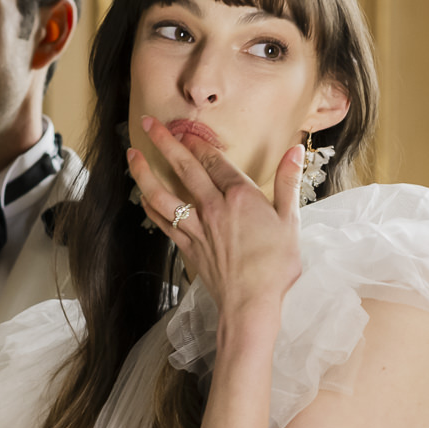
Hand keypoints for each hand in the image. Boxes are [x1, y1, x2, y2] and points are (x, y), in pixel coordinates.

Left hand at [127, 118, 301, 323]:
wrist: (250, 304)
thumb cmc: (274, 266)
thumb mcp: (290, 221)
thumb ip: (289, 182)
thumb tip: (295, 150)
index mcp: (240, 197)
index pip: (215, 161)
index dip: (199, 142)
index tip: (185, 127)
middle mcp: (213, 208)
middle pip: (185, 169)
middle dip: (165, 143)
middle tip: (149, 123)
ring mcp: (197, 228)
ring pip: (164, 194)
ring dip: (145, 173)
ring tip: (132, 155)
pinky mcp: (188, 247)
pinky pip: (163, 222)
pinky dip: (150, 207)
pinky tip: (143, 195)